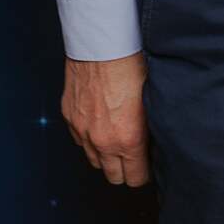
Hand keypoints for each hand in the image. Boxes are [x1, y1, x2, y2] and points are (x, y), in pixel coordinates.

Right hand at [61, 53, 150, 185]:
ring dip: (106, 156)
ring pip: (94, 161)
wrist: (102, 45)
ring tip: (117, 140)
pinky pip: (79, 141)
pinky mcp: (70, 118)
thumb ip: (150, 127)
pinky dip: (89, 139)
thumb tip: (154, 141)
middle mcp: (103, 141)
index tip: (147, 166)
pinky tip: (100, 125)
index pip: (135, 178)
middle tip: (134, 157)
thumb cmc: (132, 65)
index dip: (143, 173)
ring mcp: (83, 131)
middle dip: (125, 170)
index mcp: (128, 138)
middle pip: (113, 176)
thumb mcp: (152, 100)